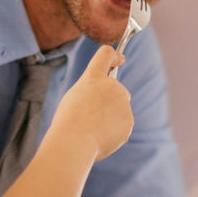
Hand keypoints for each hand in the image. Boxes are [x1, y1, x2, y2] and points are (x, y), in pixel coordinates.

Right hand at [50, 46, 131, 160]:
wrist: (75, 142)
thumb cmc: (68, 121)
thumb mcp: (75, 98)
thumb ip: (93, 93)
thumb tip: (106, 104)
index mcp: (94, 77)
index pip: (106, 54)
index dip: (114, 57)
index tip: (120, 60)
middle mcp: (113, 86)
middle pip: (116, 90)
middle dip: (109, 100)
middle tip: (91, 115)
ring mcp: (123, 104)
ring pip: (119, 110)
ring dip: (110, 118)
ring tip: (92, 128)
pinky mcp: (129, 122)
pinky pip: (122, 126)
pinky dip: (113, 132)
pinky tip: (100, 137)